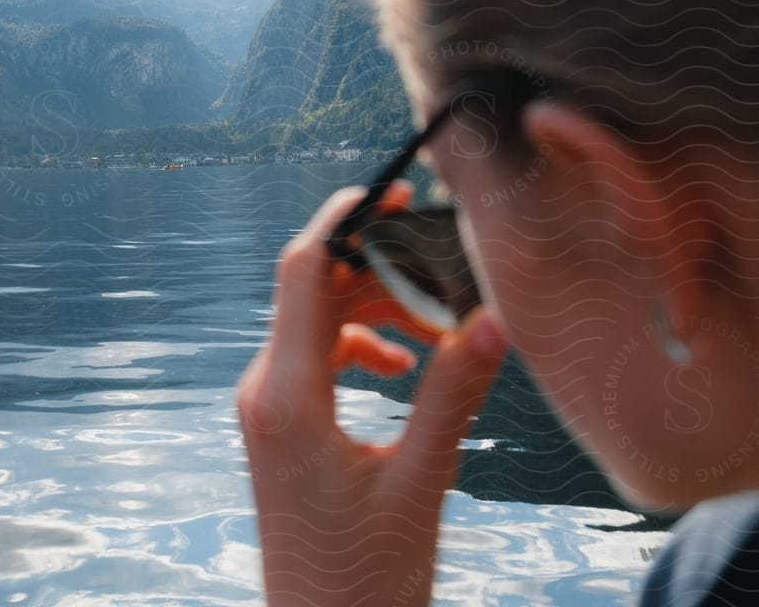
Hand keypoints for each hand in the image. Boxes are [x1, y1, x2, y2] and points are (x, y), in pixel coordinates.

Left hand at [237, 179, 508, 606]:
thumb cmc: (367, 579)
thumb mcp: (420, 481)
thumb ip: (452, 395)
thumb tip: (494, 318)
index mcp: (287, 398)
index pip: (303, 272)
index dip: (346, 220)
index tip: (394, 190)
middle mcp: (264, 393)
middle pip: (312, 290)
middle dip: (379, 268)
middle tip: (444, 265)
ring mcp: (266, 411)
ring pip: (315, 323)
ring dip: (376, 310)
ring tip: (440, 329)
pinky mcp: (279, 428)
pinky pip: (314, 357)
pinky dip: (361, 346)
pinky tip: (406, 367)